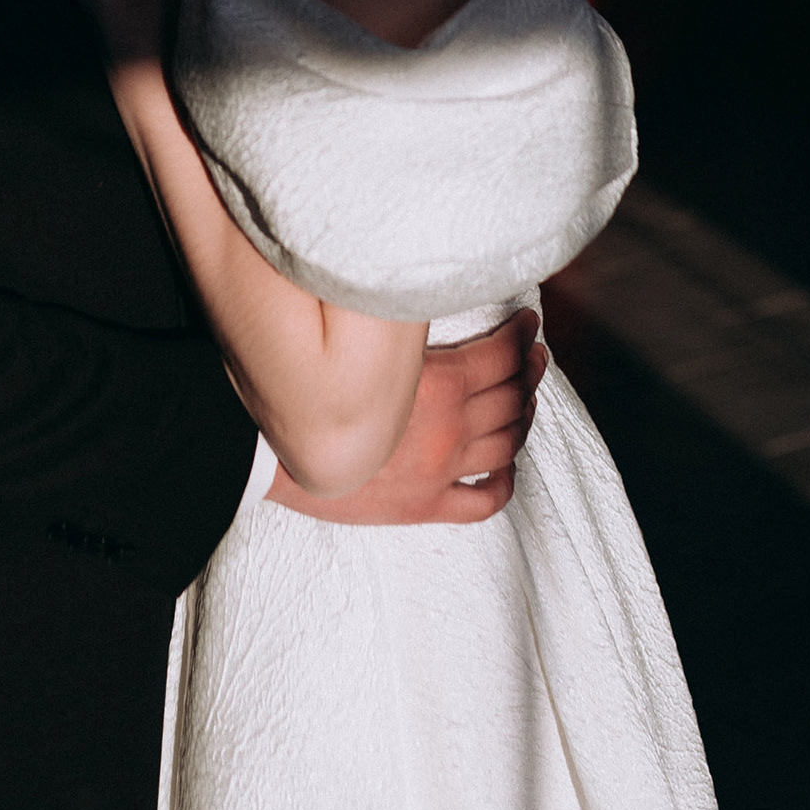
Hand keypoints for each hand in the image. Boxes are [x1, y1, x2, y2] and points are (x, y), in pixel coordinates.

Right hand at [265, 310, 547, 524]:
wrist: (273, 455)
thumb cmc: (310, 391)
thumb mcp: (366, 346)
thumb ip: (407, 333)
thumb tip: (427, 304)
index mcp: (438, 385)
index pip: (501, 355)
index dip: (521, 335)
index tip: (528, 321)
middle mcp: (449, 429)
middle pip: (510, 398)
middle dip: (529, 372)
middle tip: (536, 356)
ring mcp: (442, 471)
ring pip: (506, 444)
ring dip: (524, 418)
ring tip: (527, 400)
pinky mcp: (427, 505)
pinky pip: (484, 501)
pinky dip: (504, 482)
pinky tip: (506, 467)